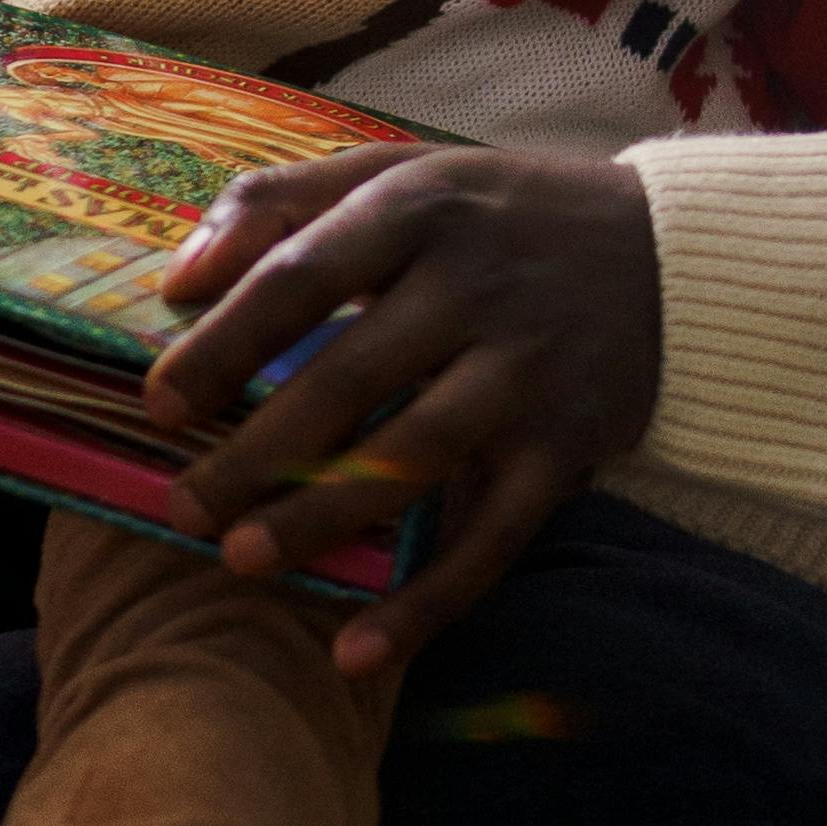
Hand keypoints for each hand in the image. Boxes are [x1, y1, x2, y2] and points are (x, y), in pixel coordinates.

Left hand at [144, 143, 662, 672]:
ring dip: (321, 517)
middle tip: (182, 507)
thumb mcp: (403, 172)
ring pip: (411, 458)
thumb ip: (283, 199)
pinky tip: (355, 653)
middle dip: (254, 451)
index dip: (225, 342)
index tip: (158, 403)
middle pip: (348, 377)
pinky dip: (425, 605)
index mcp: (422, 206)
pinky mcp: (567, 446)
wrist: (669, 254)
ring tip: (241, 561)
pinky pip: (491, 538)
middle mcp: (476, 284)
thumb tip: (176, 276)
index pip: (303, 272)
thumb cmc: (496, 217)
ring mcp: (527, 369)